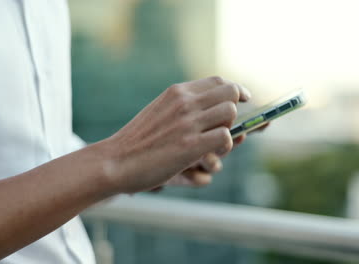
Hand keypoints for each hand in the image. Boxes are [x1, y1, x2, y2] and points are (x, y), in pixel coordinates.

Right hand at [101, 76, 250, 193]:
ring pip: (231, 112)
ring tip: (217, 144)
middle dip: (236, 110)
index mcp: (177, 92)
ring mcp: (188, 122)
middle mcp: (184, 102)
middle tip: (228, 126)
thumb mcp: (160, 112)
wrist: (114, 162)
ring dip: (230, 130)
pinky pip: (225, 136)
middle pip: (231, 93)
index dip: (237, 90)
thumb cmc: (138, 142)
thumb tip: (214, 110)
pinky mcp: (191, 144)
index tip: (244, 99)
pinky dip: (224, 146)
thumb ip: (184, 107)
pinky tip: (211, 155)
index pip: (219, 81)